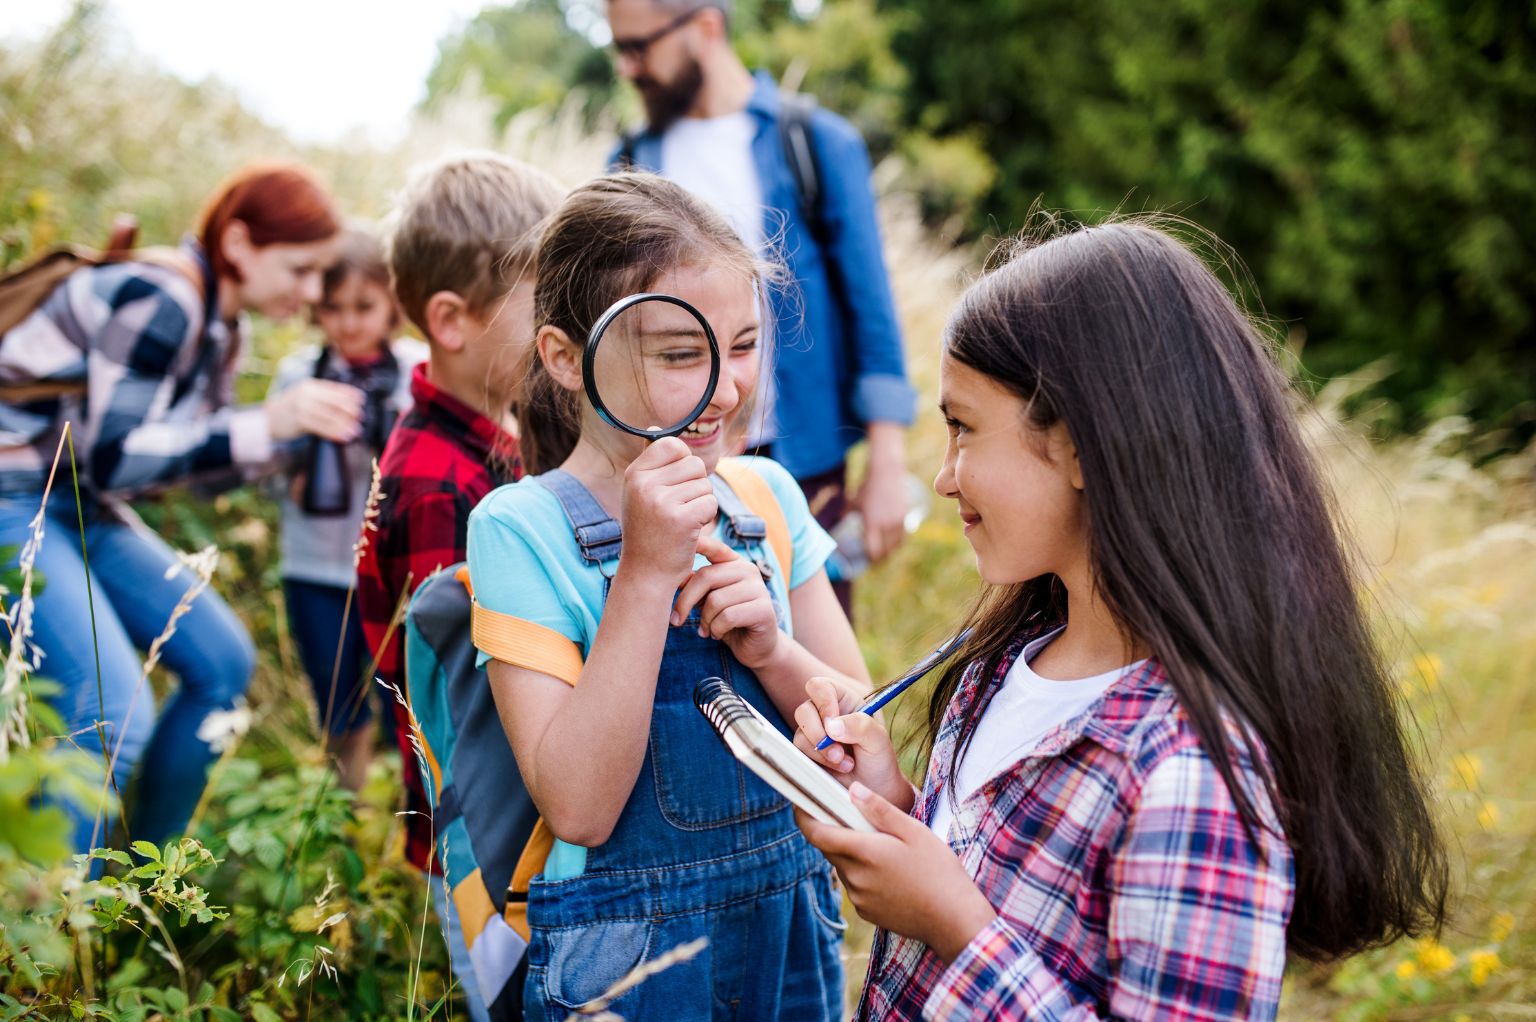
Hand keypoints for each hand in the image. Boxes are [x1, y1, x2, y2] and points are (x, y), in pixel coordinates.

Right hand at [267, 379, 363, 442]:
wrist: (268, 419)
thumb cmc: (291, 409)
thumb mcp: (305, 396)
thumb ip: (322, 397)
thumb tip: (347, 402)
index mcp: (310, 385)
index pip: (334, 388)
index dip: (349, 394)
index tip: (361, 399)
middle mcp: (306, 393)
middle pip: (333, 402)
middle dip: (349, 409)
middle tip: (361, 416)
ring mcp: (302, 406)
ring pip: (329, 416)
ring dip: (344, 424)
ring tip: (356, 430)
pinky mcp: (299, 420)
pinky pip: (321, 427)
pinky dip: (334, 432)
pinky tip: (343, 436)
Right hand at [619, 437, 716, 585]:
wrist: (646, 573)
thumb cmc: (648, 530)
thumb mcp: (641, 492)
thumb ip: (651, 462)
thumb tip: (656, 427)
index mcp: (634, 474)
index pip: (673, 444)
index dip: (683, 463)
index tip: (675, 485)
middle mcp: (644, 484)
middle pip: (695, 464)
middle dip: (696, 486)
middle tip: (679, 509)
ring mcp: (661, 501)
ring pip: (705, 484)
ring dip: (701, 503)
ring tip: (682, 521)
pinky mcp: (680, 519)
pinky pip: (710, 503)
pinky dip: (706, 518)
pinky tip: (689, 531)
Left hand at [672, 534, 779, 666]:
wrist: (756, 647)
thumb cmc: (728, 620)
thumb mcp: (708, 599)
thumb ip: (695, 585)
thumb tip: (673, 575)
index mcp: (734, 563)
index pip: (714, 547)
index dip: (698, 543)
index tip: (678, 540)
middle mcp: (749, 570)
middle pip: (706, 577)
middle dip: (685, 601)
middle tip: (676, 620)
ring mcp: (759, 588)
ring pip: (716, 600)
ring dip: (705, 620)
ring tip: (706, 629)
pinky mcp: (764, 610)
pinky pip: (727, 617)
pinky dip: (716, 629)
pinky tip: (717, 634)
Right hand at [792, 677, 910, 808]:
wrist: (874, 789)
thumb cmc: (879, 759)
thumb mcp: (878, 740)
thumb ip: (860, 726)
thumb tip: (831, 726)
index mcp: (842, 700)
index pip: (819, 687)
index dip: (823, 703)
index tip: (834, 723)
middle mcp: (824, 714)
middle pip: (803, 710)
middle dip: (819, 734)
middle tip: (839, 752)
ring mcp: (813, 734)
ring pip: (799, 734)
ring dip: (821, 752)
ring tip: (846, 764)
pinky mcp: (806, 754)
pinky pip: (798, 754)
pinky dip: (817, 763)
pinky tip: (837, 769)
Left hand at [796, 783, 996, 963]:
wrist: (953, 920)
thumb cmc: (938, 870)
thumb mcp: (913, 831)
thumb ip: (879, 810)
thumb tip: (852, 790)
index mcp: (862, 852)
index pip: (816, 833)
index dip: (803, 815)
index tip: (802, 801)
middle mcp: (854, 877)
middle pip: (830, 848)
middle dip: (837, 830)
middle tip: (858, 817)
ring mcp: (859, 898)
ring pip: (844, 867)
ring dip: (853, 853)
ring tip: (885, 847)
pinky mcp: (867, 912)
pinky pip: (856, 885)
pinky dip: (864, 874)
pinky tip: (891, 872)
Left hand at [853, 423, 907, 562]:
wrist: (886, 472)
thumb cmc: (867, 487)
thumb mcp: (853, 501)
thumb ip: (846, 513)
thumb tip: (840, 521)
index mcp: (871, 523)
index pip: (873, 550)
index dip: (871, 559)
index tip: (867, 561)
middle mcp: (886, 525)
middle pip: (886, 551)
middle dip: (880, 559)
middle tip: (876, 561)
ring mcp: (898, 521)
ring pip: (896, 546)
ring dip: (891, 552)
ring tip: (885, 555)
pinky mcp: (906, 516)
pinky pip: (903, 536)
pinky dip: (898, 543)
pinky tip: (893, 544)